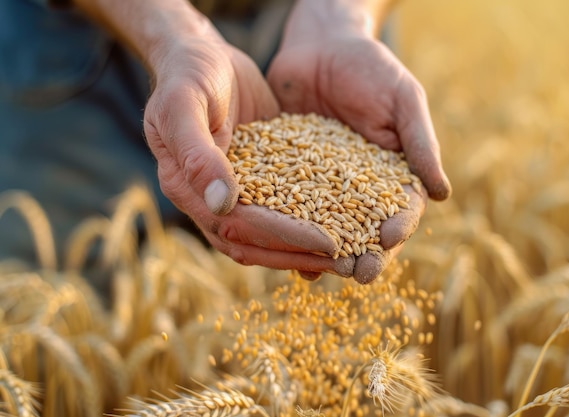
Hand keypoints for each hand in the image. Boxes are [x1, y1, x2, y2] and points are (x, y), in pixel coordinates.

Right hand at [143, 31, 356, 274]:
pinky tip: (341, 226)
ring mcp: (234, 193)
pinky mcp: (257, 180)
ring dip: (306, 248)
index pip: (239, 225)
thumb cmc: (187, 74)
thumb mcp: (183, 105)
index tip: (326, 244)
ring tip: (349, 254)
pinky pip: (282, 208)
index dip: (282, 237)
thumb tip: (222, 204)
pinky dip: (307, 222)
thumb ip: (197, 154)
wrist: (201, 55)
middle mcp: (208, 200)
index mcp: (186, 189)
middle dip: (300, 255)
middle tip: (347, 263)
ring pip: (268, 234)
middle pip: (255, 242)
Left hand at [267, 31, 447, 281]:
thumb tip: (444, 194)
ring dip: (322, 253)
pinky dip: (283, 227)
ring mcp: (320, 186)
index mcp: (390, 174)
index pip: (399, 210)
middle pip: (362, 229)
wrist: (321, 44)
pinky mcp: (287, 176)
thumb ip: (420, 144)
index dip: (397, 228)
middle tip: (357, 275)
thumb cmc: (371, 68)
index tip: (388, 241)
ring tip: (317, 272)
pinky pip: (286, 206)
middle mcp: (356, 188)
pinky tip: (277, 244)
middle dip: (362, 254)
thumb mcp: (403, 100)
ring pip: (323, 227)